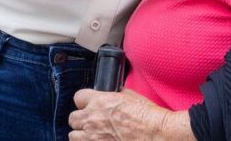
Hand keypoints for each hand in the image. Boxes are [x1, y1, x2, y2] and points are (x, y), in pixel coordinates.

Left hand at [69, 89, 191, 139]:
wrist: (158, 135)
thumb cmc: (148, 117)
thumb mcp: (131, 96)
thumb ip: (116, 95)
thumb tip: (113, 94)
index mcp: (100, 101)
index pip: (78, 97)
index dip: (84, 101)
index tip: (88, 105)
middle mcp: (93, 119)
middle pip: (73, 118)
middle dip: (80, 120)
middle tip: (90, 122)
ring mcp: (93, 137)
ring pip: (73, 136)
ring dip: (81, 135)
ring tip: (91, 135)